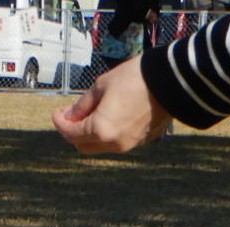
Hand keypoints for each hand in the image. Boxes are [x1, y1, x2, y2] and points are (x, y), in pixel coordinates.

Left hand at [51, 56, 172, 153]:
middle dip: (73, 132)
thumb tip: (71, 116)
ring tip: (91, 113)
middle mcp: (113, 144)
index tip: (57, 113)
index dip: (60, 123)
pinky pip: (116, 142)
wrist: (172, 82)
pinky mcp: (140, 141)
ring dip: (91, 134)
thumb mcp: (102, 86)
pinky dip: (107, 133)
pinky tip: (109, 116)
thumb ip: (83, 105)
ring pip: (100, 146)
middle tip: (71, 115)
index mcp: (100, 130)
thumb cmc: (135, 78)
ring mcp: (128, 145)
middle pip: (83, 146)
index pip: (71, 134)